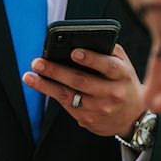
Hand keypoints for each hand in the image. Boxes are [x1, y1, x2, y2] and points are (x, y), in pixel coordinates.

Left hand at [23, 43, 144, 137]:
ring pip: (68, 96)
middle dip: (56, 71)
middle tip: (38, 62)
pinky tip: (40, 84)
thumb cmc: (123, 83)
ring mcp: (99, 109)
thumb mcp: (124, 65)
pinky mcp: (88, 119)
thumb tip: (82, 40)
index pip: (108, 66)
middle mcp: (112, 93)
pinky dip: (52, 93)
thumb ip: (108, 52)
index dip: (91, 59)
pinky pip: (67, 105)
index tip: (74, 52)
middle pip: (81, 81)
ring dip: (46, 86)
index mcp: (123, 75)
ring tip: (29, 76)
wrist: (131, 117)